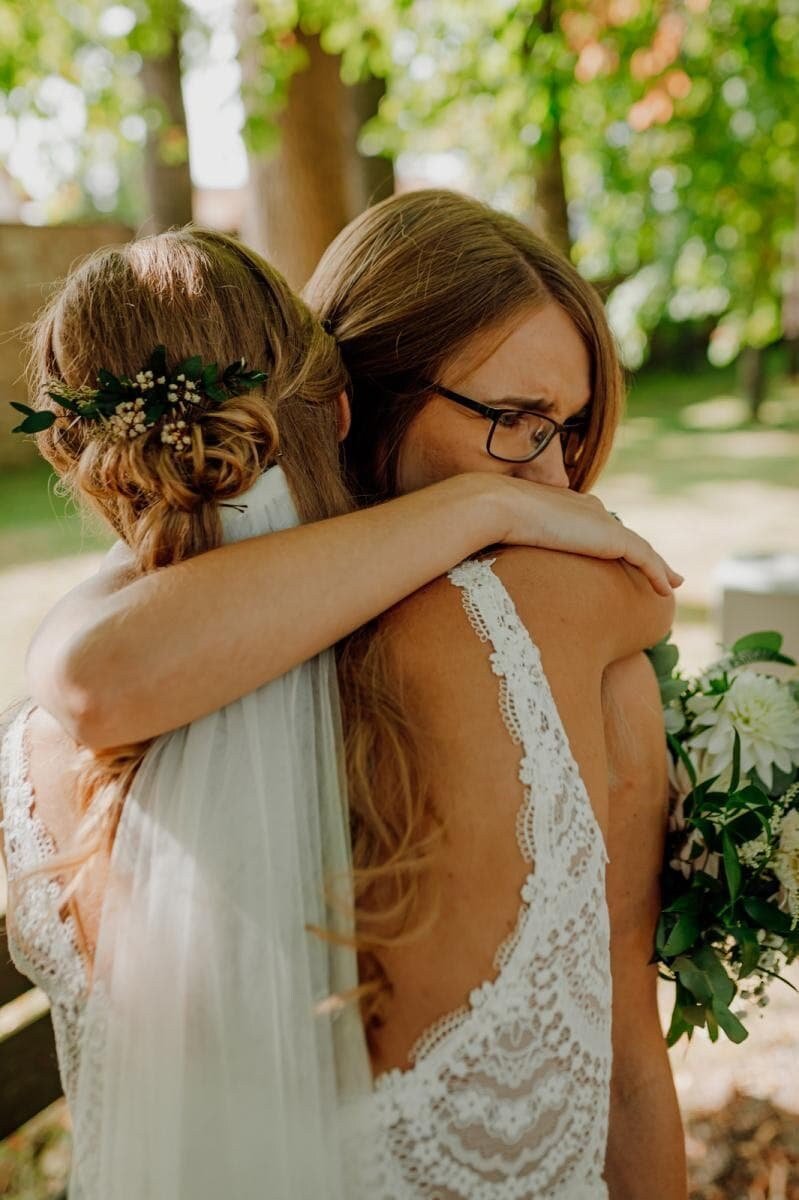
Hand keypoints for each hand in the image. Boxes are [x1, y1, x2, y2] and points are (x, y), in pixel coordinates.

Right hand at [489, 476, 682, 596]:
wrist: (496, 507)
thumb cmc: (490, 523)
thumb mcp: (505, 536)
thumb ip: (512, 544)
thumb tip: (496, 572)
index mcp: (567, 506)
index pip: (596, 526)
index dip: (610, 543)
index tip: (618, 557)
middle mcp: (589, 510)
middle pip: (622, 536)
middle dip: (640, 553)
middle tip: (656, 572)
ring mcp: (601, 522)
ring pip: (639, 548)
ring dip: (657, 566)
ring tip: (670, 582)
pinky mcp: (611, 537)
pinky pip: (644, 558)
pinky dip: (657, 572)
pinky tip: (665, 589)